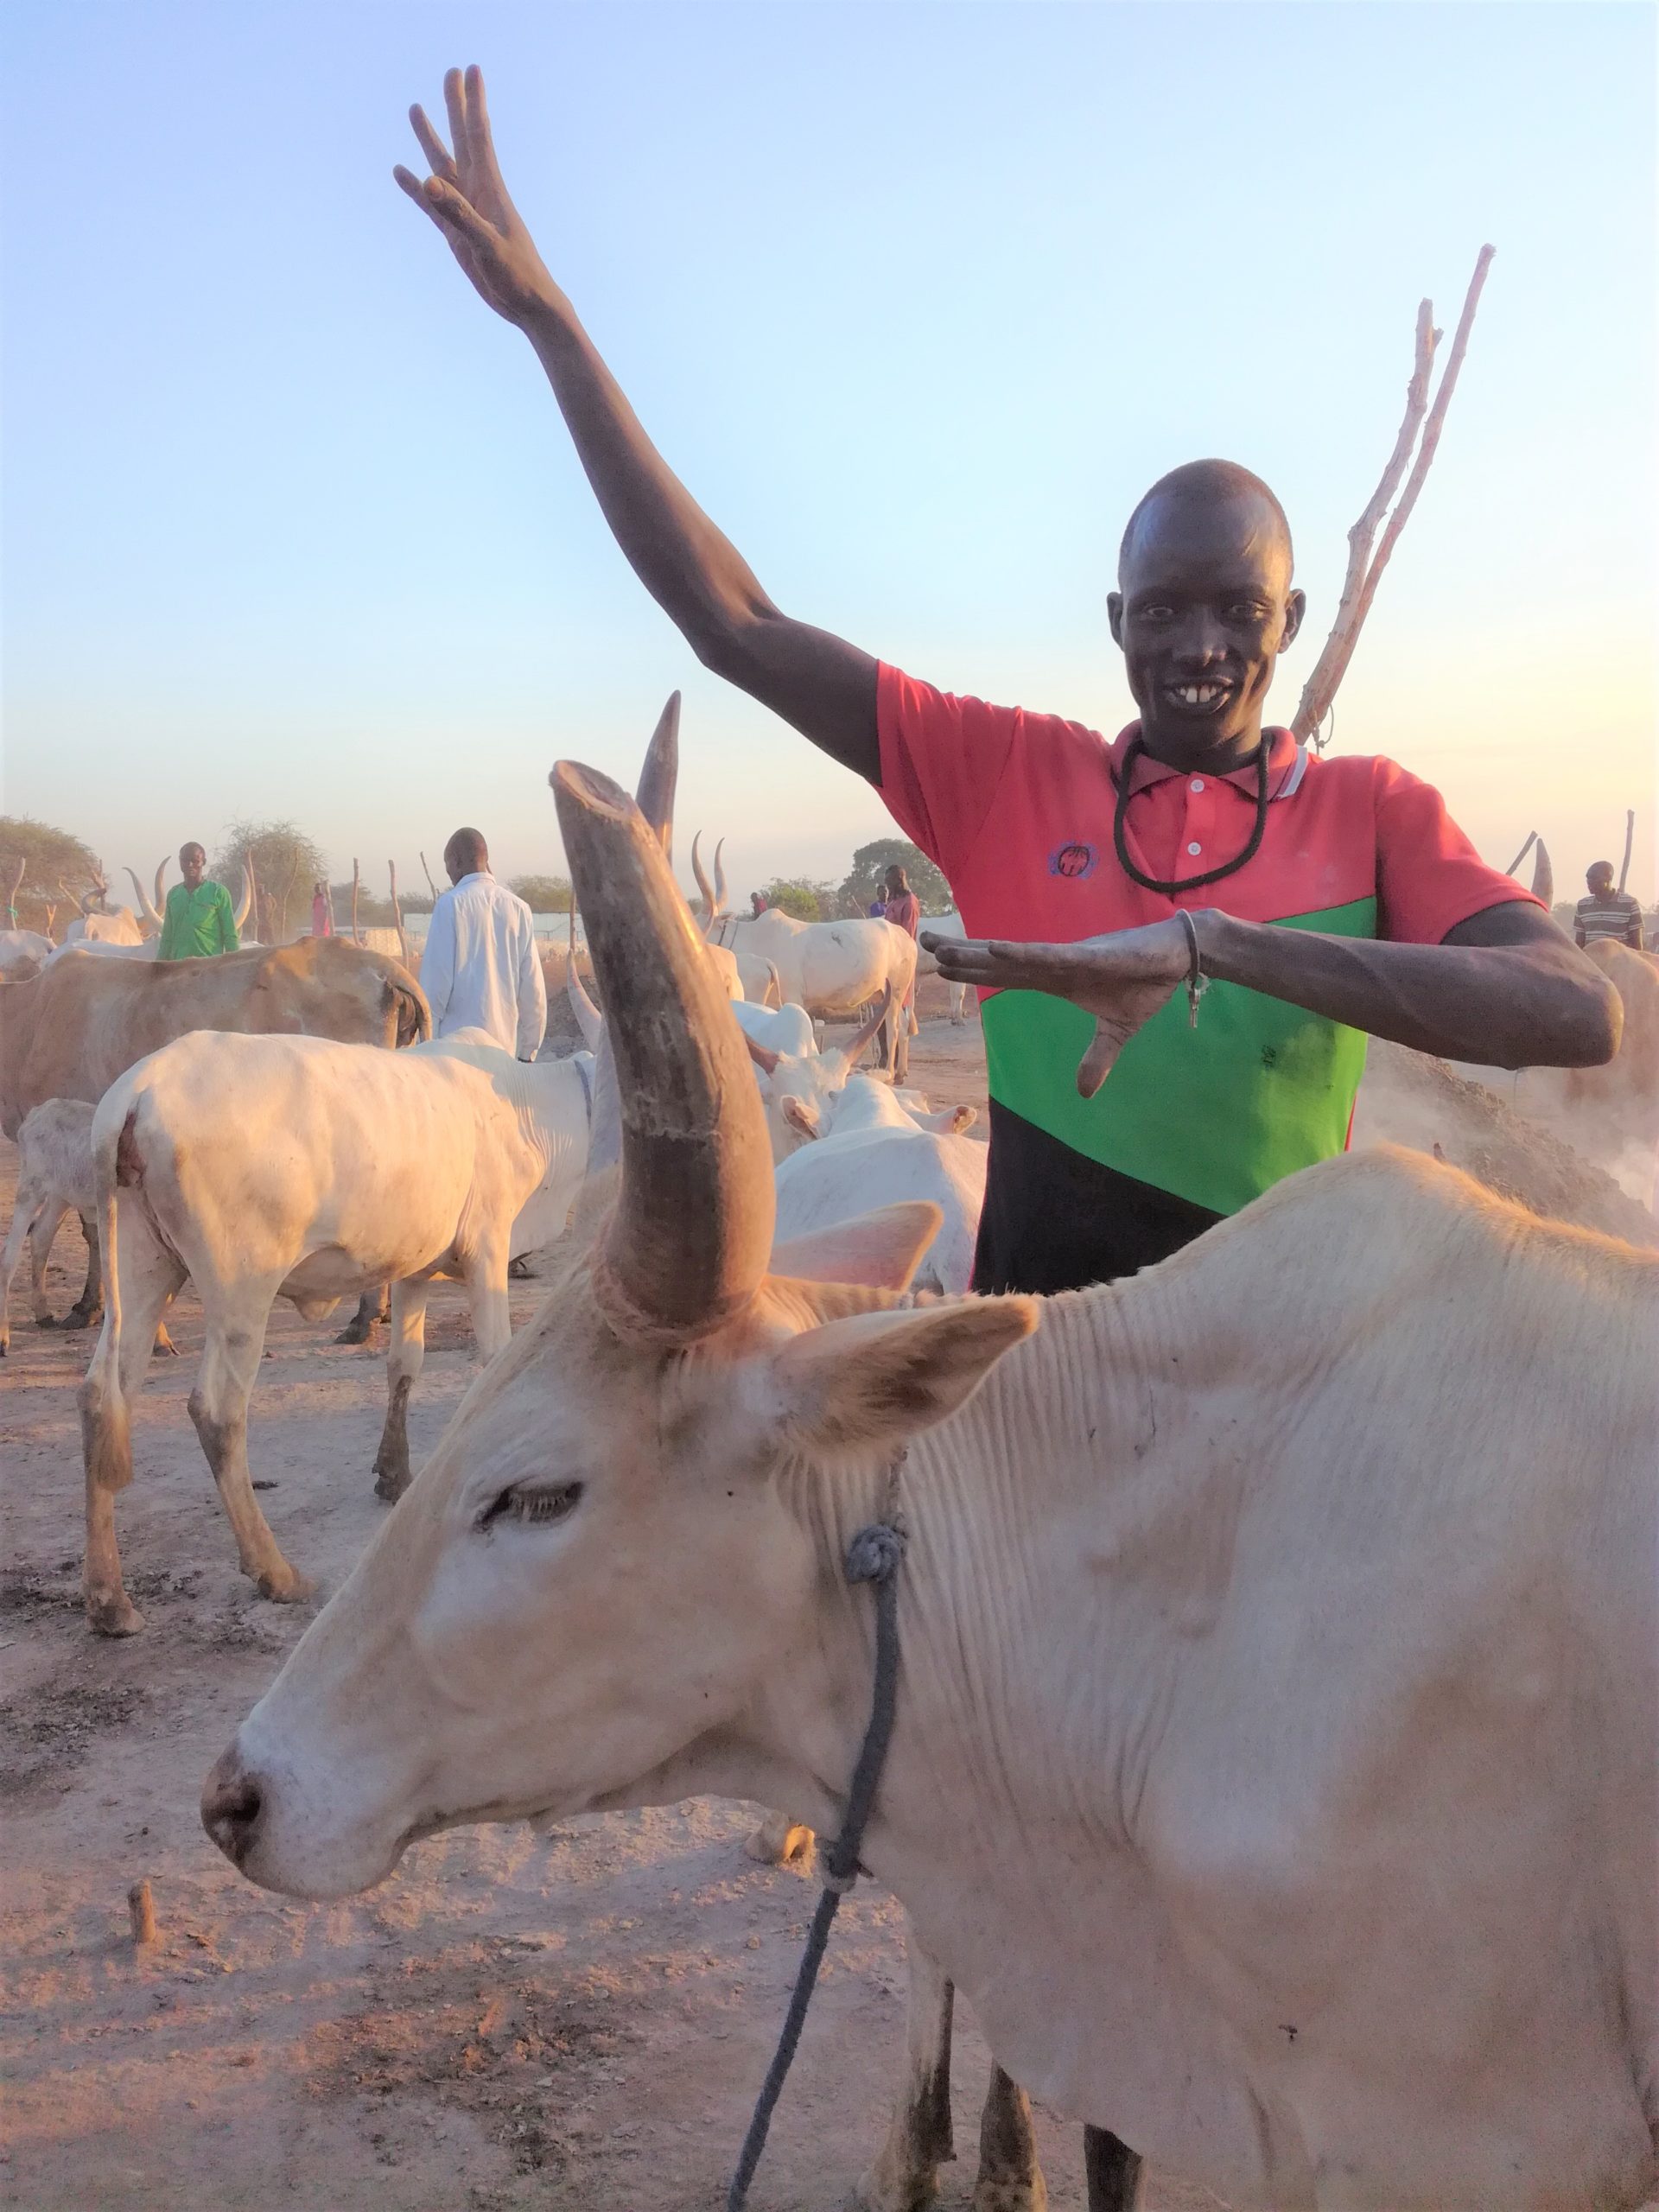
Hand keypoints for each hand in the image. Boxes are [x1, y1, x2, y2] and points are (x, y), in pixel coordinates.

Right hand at [394, 66, 560, 326]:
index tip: (470, 70)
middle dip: (455, 106)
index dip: (473, 102)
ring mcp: (465, 211)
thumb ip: (459, 214)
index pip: (479, 135)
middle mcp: (477, 193)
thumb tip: (429, 182)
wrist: (527, 306)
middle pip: (462, 139)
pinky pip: (431, 205)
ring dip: (430, 139)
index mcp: (490, 189)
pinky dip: (415, 189)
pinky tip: (401, 173)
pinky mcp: (456, 234)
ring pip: (443, 166)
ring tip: (415, 109)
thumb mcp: (487, 245)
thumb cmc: (517, 276)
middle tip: (451, 72)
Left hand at [922, 918, 1195, 1096]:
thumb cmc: (1146, 983)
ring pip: (1014, 956)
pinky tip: (994, 949)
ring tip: (944, 949)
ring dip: (978, 952)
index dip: (973, 971)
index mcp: (1057, 979)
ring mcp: (1069, 957)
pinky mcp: (1090, 954)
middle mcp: (1054, 964)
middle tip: (923, 943)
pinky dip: (1022, 954)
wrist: (1179, 957)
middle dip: (962, 953)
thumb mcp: (1118, 1032)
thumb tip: (1084, 1093)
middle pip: (998, 961)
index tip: (941, 968)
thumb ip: (1097, 1058)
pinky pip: (1049, 955)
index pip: (1004, 975)